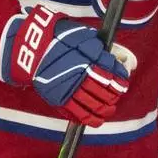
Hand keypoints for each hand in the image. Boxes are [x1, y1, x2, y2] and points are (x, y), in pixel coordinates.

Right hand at [3, 6, 132, 126]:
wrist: (33, 47)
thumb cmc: (60, 38)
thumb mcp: (83, 36)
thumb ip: (98, 49)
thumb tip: (115, 61)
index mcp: (88, 58)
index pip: (110, 72)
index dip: (119, 79)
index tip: (123, 82)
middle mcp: (81, 74)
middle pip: (105, 89)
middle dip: (114, 94)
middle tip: (118, 94)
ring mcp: (70, 88)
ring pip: (94, 103)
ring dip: (106, 107)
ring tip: (110, 108)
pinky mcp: (59, 98)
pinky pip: (77, 113)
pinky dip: (90, 118)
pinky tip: (98, 120)